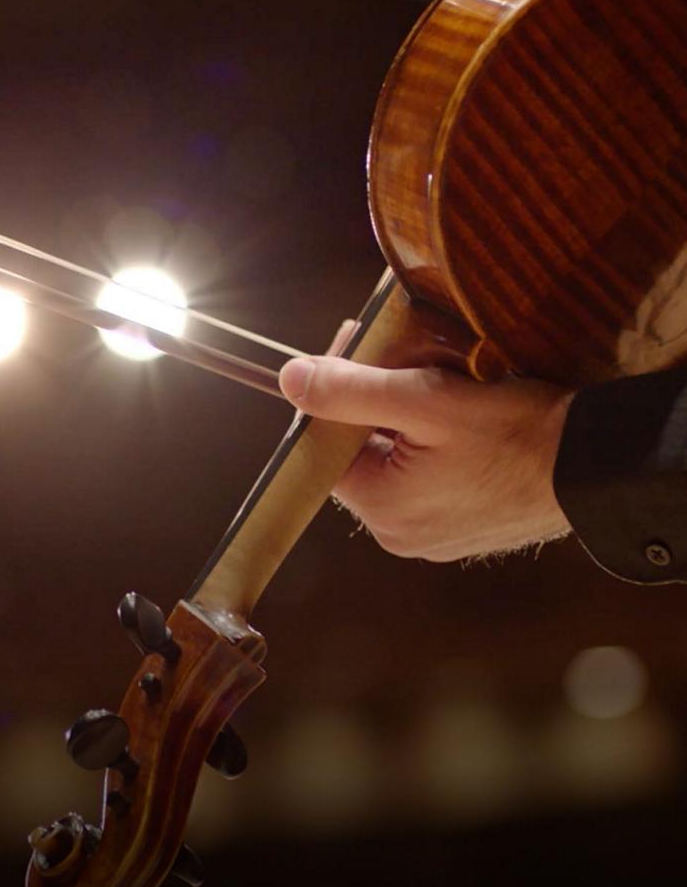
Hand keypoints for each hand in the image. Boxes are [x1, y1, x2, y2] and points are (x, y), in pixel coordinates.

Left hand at [279, 355, 572, 561]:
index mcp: (383, 508)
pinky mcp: (464, 529)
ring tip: (442, 382)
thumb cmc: (518, 434)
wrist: (596, 466)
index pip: (328, 446)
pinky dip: (435, 446)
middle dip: (378, 404)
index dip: (337, 394)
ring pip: (398, 464)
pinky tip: (463, 417)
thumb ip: (352, 390)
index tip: (355, 349)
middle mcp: (401, 534)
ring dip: (408, 421)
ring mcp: (435, 536)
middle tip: (406, 357)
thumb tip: (290, 378)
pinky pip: (429, 480)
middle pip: (364, 454)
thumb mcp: (427, 401)